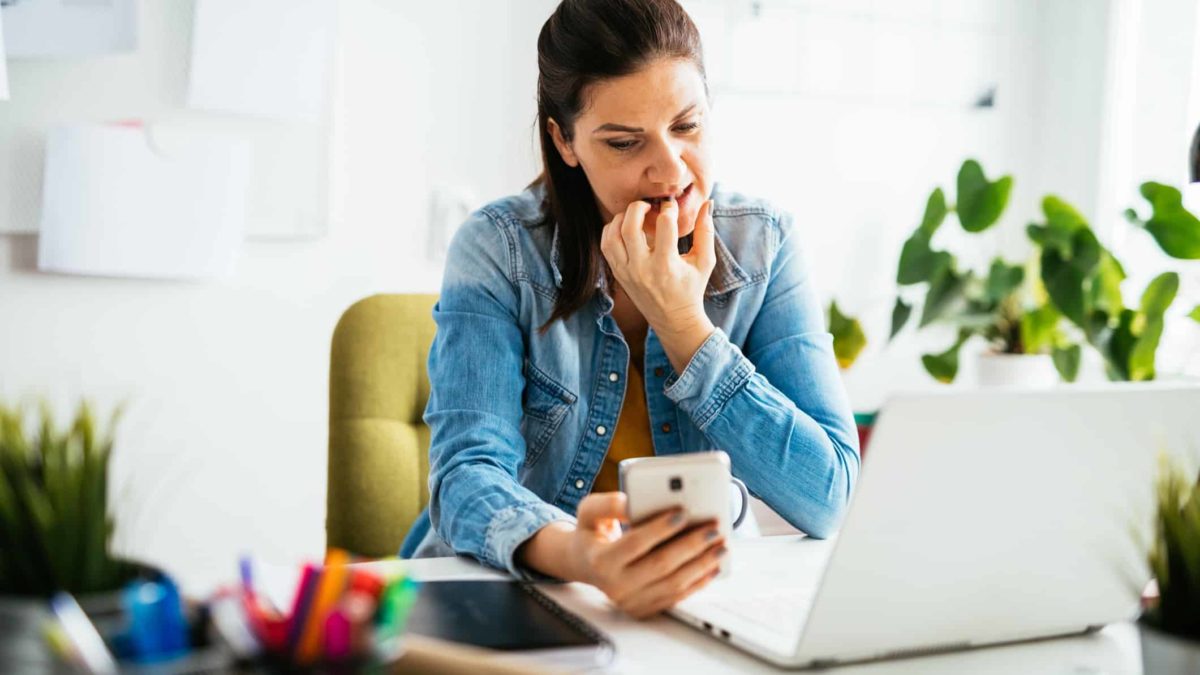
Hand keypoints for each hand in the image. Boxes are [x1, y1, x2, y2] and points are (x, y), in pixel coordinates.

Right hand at [520, 492, 726, 618]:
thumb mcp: (588, 511)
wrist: (584, 564)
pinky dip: (698, 581)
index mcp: (600, 560)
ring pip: (673, 584)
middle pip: (661, 565)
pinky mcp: (644, 609)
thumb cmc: (591, 533)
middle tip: (713, 527)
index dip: (659, 528)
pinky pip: (677, 596)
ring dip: (702, 564)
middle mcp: (615, 585)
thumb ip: (607, 504)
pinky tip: (712, 565)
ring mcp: (631, 601)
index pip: (634, 543)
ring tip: (721, 545)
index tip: (682, 512)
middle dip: (691, 545)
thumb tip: (632, 502)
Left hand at [600, 199, 717, 371]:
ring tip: (635, 215)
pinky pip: (606, 246)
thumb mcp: (705, 261)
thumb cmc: (692, 288)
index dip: (668, 209)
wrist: (673, 319)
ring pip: (612, 235)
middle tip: (648, 205)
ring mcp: (627, 272)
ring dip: (622, 218)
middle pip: (630, 227)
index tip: (670, 206)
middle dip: (638, 207)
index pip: (664, 225)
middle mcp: (643, 268)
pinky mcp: (618, 274)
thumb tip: (708, 202)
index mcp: (667, 264)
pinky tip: (625, 227)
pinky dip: (611, 231)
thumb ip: (706, 231)